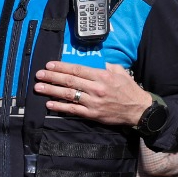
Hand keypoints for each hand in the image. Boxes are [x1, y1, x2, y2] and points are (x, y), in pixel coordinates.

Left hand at [35, 61, 150, 126]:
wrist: (138, 109)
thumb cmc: (129, 90)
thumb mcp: (121, 73)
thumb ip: (108, 67)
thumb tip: (98, 62)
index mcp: (102, 76)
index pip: (77, 70)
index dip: (62, 67)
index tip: (49, 65)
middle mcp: (96, 88)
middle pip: (69, 81)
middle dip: (52, 77)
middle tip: (39, 75)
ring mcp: (93, 102)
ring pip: (68, 94)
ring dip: (51, 90)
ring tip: (38, 87)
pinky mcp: (92, 114)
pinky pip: (73, 109)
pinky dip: (60, 106)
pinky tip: (49, 104)